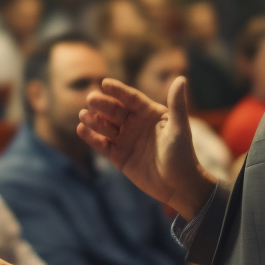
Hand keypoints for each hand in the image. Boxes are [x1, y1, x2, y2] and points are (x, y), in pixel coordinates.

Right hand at [76, 77, 215, 218]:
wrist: (178, 186)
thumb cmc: (183, 154)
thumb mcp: (179, 129)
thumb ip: (178, 105)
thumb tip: (180, 78)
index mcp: (149, 113)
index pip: (131, 99)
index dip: (118, 91)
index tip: (105, 83)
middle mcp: (135, 123)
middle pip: (115, 111)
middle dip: (102, 104)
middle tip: (91, 99)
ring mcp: (125, 139)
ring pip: (106, 126)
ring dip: (94, 120)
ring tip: (83, 115)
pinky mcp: (118, 156)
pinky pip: (102, 144)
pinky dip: (91, 137)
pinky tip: (81, 130)